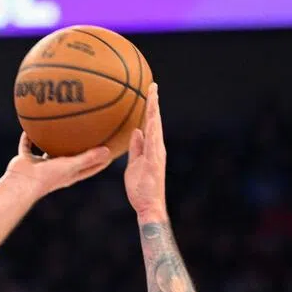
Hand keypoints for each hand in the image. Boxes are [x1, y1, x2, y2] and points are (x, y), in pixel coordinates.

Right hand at [4, 133, 111, 197]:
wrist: (22, 184)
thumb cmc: (47, 178)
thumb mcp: (70, 166)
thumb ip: (88, 158)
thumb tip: (108, 151)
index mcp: (70, 175)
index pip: (90, 168)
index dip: (101, 161)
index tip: (112, 150)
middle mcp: (57, 170)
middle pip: (72, 158)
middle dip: (80, 148)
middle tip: (89, 133)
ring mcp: (41, 165)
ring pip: (49, 150)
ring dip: (54, 141)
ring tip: (60, 126)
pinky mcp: (27, 159)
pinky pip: (28, 145)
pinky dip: (29, 137)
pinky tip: (32, 125)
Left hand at [124, 83, 167, 221]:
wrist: (149, 205)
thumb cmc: (141, 188)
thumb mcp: (134, 164)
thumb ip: (136, 148)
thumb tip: (135, 132)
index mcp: (151, 148)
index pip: (150, 124)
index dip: (149, 108)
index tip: (148, 93)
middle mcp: (157, 148)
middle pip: (155, 121)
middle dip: (154, 103)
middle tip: (153, 85)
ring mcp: (157, 154)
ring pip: (156, 128)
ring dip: (155, 111)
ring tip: (153, 94)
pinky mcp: (155, 161)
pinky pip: (153, 142)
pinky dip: (153, 129)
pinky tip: (151, 118)